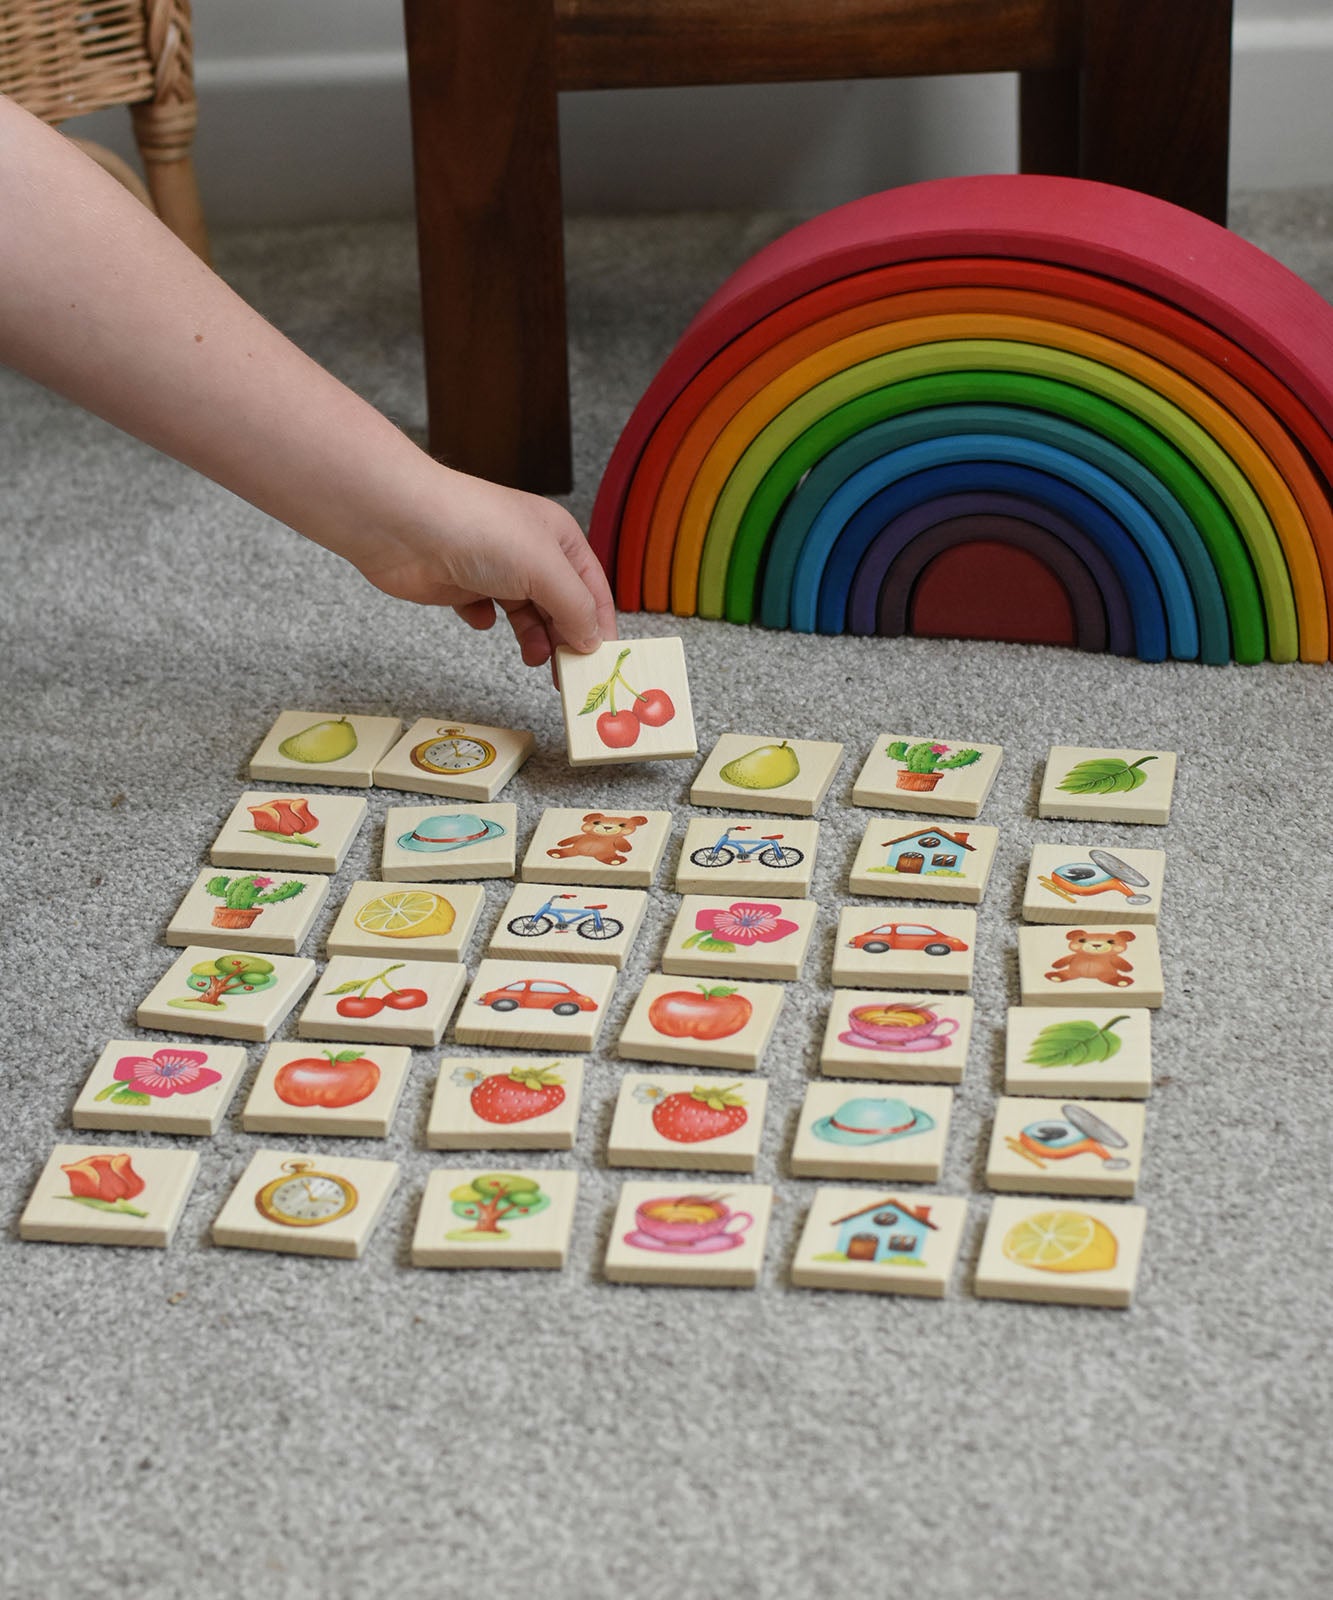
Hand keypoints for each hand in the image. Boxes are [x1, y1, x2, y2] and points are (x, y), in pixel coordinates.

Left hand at [345, 466, 616, 668]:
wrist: (403, 526)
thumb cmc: (481, 532)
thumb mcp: (546, 569)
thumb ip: (576, 608)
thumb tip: (592, 641)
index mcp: (558, 537)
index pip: (592, 586)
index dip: (600, 623)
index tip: (600, 661)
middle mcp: (530, 551)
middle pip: (561, 604)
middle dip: (565, 637)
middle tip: (565, 674)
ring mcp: (494, 568)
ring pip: (526, 613)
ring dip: (532, 637)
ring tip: (532, 658)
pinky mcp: (461, 585)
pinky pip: (484, 611)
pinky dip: (486, 620)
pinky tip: (481, 619)